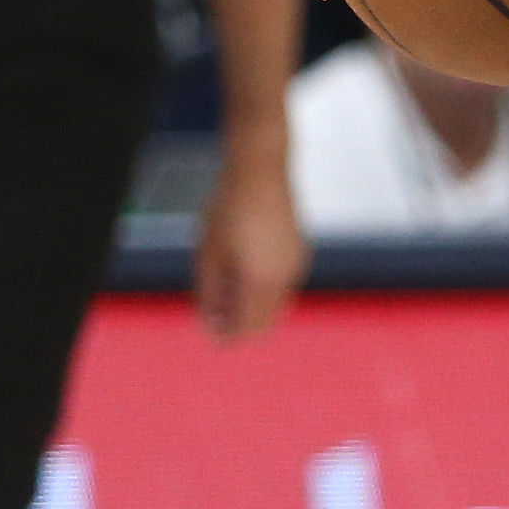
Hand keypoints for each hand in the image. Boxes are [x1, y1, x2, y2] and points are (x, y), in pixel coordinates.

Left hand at [193, 155, 306, 341]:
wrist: (261, 172)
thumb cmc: (230, 209)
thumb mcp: (208, 255)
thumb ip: (210, 294)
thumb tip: (213, 322)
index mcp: (262, 280)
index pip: (249, 330)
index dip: (227, 336)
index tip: (210, 327)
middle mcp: (286, 277)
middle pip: (266, 323)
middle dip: (240, 323)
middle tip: (215, 305)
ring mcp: (297, 264)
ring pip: (276, 305)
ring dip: (252, 305)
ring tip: (226, 278)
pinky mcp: (300, 252)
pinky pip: (283, 285)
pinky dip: (264, 289)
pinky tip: (244, 265)